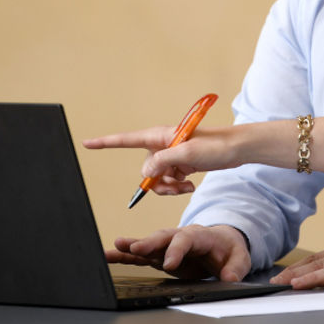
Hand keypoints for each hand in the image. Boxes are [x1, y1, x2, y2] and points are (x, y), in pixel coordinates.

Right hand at [83, 125, 243, 195]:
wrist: (236, 150)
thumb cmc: (215, 146)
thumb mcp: (187, 155)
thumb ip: (162, 163)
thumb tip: (146, 173)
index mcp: (159, 136)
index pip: (126, 139)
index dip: (105, 143)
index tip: (87, 143)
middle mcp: (161, 145)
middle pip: (145, 170)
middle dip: (158, 182)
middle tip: (178, 181)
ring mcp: (171, 156)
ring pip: (156, 180)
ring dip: (170, 187)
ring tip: (187, 184)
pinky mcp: (180, 165)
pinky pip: (168, 182)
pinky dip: (177, 187)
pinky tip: (191, 184)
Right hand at [105, 224, 251, 281]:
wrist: (222, 243)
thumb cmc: (229, 249)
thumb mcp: (239, 258)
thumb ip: (236, 267)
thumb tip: (229, 277)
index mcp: (200, 235)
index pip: (186, 240)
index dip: (177, 251)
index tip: (169, 264)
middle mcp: (180, 236)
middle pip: (163, 237)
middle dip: (148, 243)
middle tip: (134, 249)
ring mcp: (168, 245)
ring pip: (148, 244)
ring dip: (131, 247)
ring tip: (113, 249)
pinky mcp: (160, 255)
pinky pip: (142, 255)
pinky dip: (126, 256)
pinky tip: (110, 256)